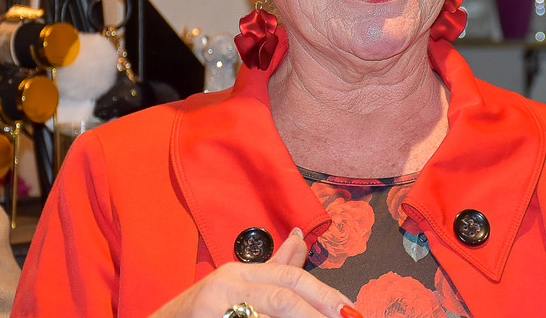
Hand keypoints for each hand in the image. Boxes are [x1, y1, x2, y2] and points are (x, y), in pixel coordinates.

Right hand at [150, 228, 359, 317]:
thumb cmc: (196, 316)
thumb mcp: (233, 289)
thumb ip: (271, 268)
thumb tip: (299, 237)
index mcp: (237, 273)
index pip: (290, 277)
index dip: (324, 293)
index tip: (349, 309)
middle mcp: (225, 284)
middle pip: (284, 294)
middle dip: (319, 308)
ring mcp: (213, 306)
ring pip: (272, 309)